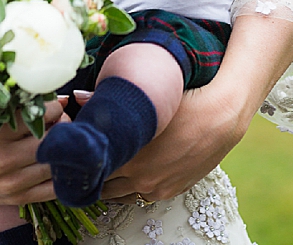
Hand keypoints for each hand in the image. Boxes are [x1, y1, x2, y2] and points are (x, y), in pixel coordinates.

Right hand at [0, 100, 65, 205]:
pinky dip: (61, 176)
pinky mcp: (12, 199)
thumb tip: (53, 97)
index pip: (40, 115)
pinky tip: (60, 163)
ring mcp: (8, 183)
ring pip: (54, 164)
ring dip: (63, 149)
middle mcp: (2, 160)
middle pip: (52, 140)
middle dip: (62, 126)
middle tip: (60, 120)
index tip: (51, 103)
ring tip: (59, 138)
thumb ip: (12, 103)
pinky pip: (50, 190)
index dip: (52, 106)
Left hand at [96, 15, 292, 203]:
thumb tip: (79, 97)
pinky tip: (131, 168)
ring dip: (111, 181)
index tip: (71, 151)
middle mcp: (140, 178)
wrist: (221, 118)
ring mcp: (156, 188)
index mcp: (130, 155)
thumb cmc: (183, 104)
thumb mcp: (145, 102)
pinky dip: (132, 185)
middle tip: (84, 159)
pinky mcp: (170, 191)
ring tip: (105, 163)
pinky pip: (141, 195)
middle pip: (101, 185)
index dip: (79, 159)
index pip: (91, 167)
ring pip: (120, 193)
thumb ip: (107, 103)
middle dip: (92, 172)